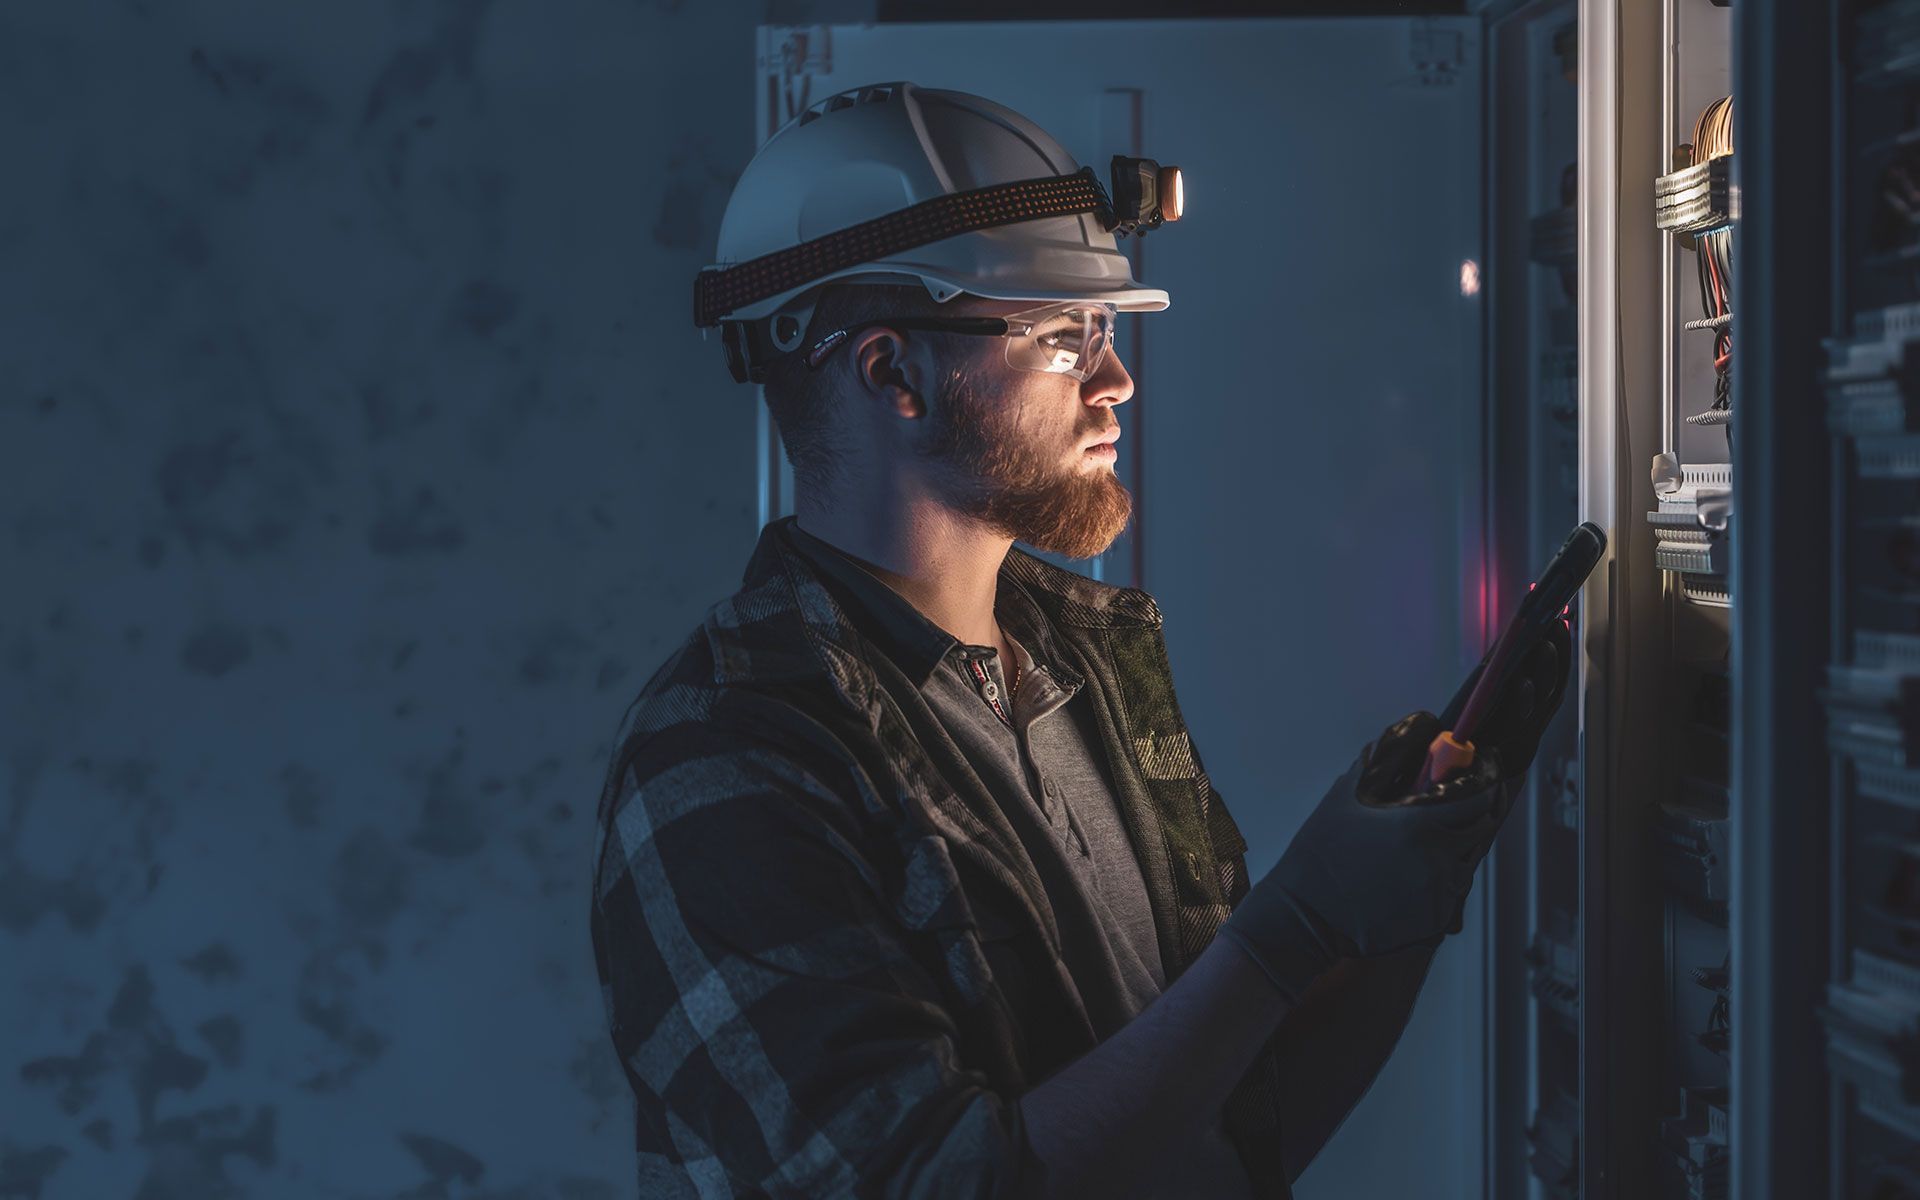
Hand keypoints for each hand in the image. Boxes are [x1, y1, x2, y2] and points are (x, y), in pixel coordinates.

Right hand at [1216, 626, 1572, 1001]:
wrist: (1304, 917)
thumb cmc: (1318, 856)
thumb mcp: (1341, 800)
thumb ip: (1372, 767)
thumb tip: (1386, 743)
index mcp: (1419, 826)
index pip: (1478, 799)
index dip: (1485, 785)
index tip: (1485, 777)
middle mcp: (1437, 860)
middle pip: (1482, 831)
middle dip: (1476, 816)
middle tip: (1461, 808)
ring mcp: (1439, 893)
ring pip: (1468, 863)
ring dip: (1458, 849)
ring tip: (1430, 843)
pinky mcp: (1433, 920)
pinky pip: (1451, 892)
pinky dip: (1443, 879)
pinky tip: (1416, 873)